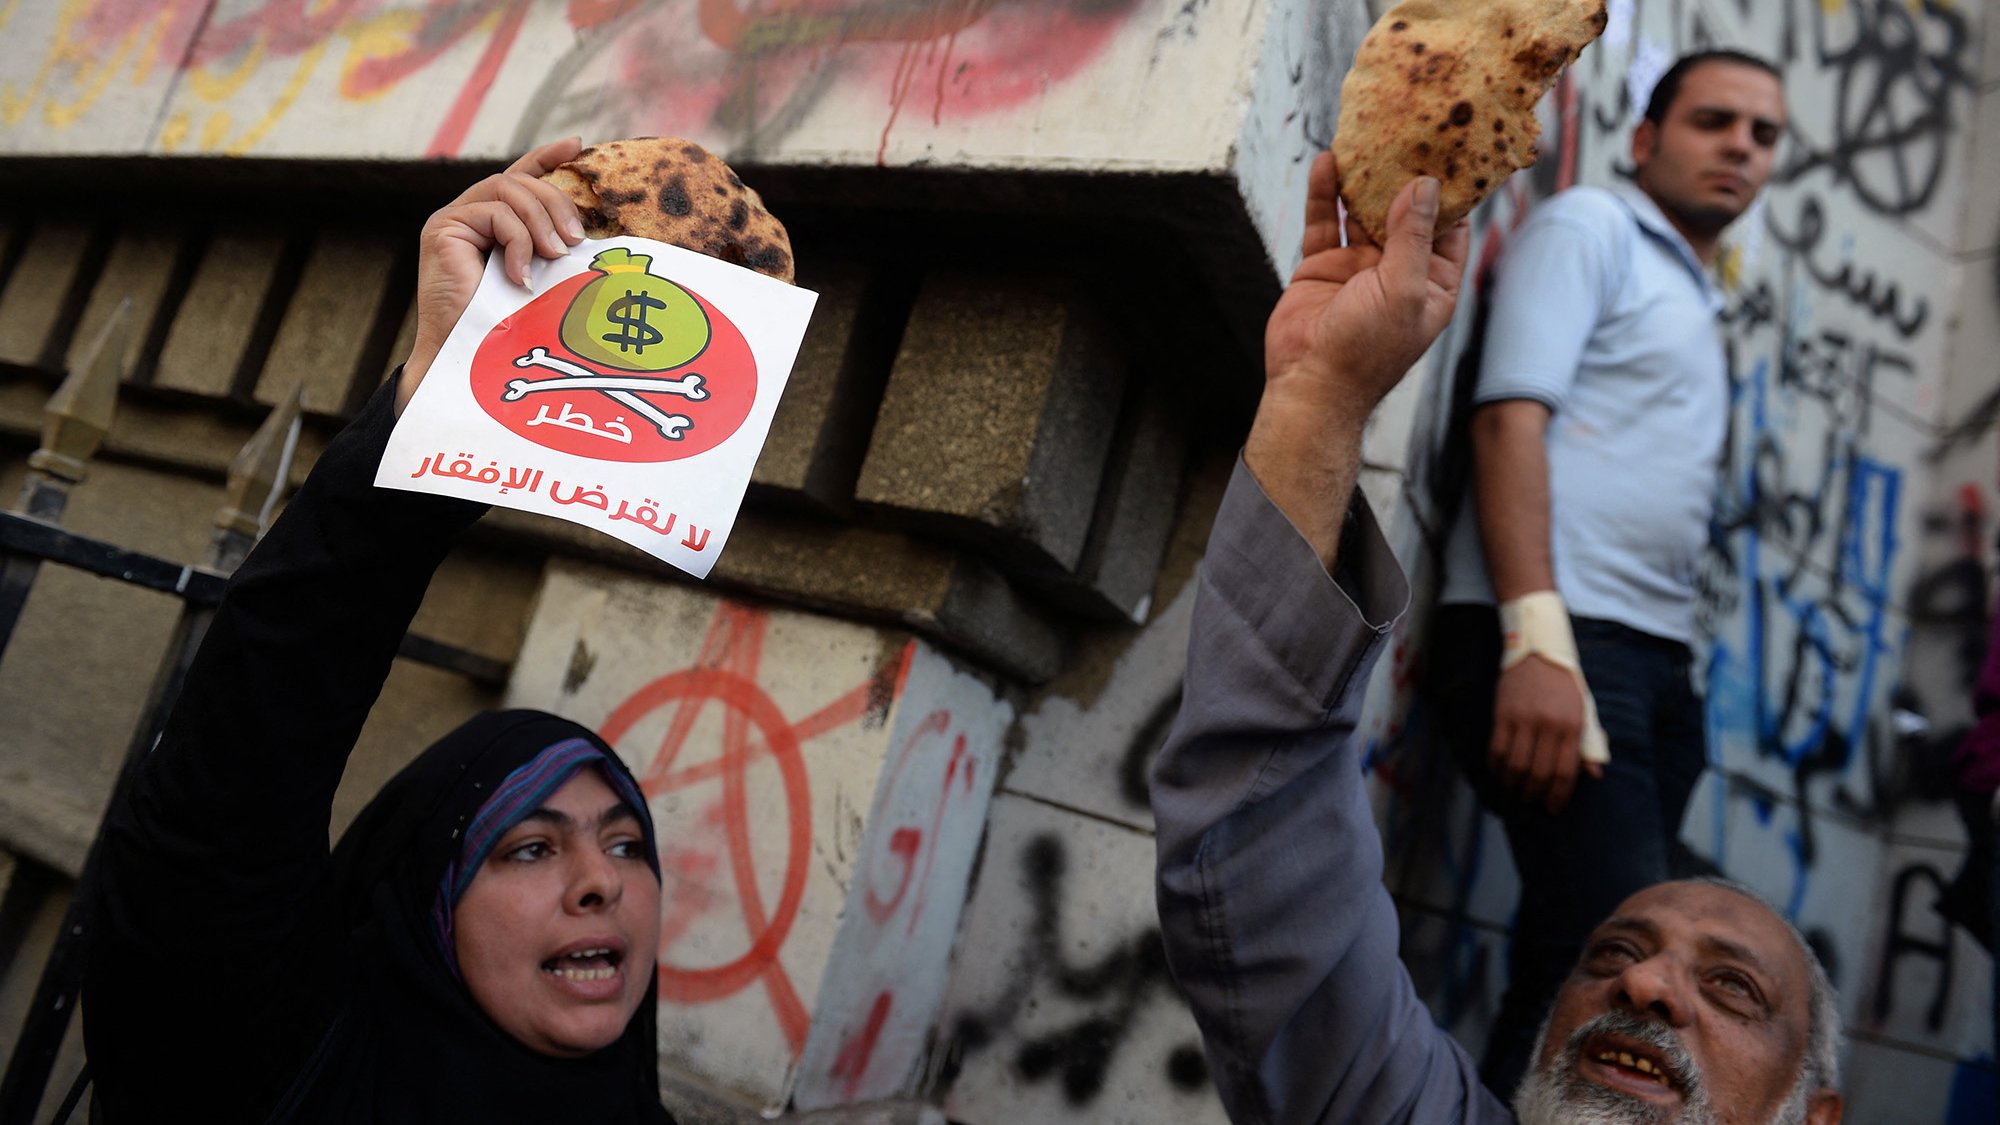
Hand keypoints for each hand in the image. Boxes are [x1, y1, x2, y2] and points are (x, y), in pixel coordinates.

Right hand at [397, 137, 587, 414]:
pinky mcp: (442, 229)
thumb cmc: (506, 327)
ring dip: (541, 221)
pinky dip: (517, 242)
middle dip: (556, 203)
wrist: (466, 359)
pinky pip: (494, 214)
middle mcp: (468, 214)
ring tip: (555, 256)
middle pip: (519, 181)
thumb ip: (549, 250)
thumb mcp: (539, 279)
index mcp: (491, 223)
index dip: (546, 157)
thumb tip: (589, 238)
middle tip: (577, 241)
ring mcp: (452, 219)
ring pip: (508, 190)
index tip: (578, 145)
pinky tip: (521, 277)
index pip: (519, 176)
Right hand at [1245, 150, 1469, 567]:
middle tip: (1408, 127)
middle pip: (1407, 210)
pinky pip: (1326, 220)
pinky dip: (1326, 192)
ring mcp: (1359, 266)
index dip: (1453, 189)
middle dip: (1405, 173)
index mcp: (1434, 282)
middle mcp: (1400, 270)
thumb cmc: (1366, 351)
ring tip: (1365, 135)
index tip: (1452, 146)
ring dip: (1364, 177)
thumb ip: (1413, 236)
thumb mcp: (1404, 290)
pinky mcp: (1323, 264)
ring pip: (1364, 209)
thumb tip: (1426, 185)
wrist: (1310, 387)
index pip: (1452, 225)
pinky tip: (1327, 162)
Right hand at [1490, 655, 1600, 812]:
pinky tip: (1500, 772)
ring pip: (1515, 764)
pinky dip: (1496, 766)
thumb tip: (1594, 775)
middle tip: (1531, 801)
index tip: (1552, 807)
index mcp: (1572, 725)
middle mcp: (1548, 724)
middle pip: (1538, 772)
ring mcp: (1523, 718)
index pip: (1565, 770)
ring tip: (1514, 790)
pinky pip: (1497, 749)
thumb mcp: (1583, 711)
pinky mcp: (1503, 714)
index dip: (1558, 795)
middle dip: (1534, 793)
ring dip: (1513, 784)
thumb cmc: (1564, 685)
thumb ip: (1588, 743)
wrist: (1537, 652)